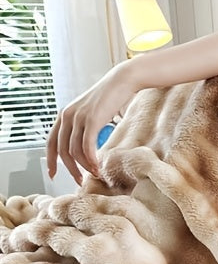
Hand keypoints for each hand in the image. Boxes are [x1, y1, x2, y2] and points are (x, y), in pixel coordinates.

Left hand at [46, 62, 137, 185]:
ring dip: (85, 166)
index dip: (51, 160)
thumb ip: (84, 127)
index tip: (54, 174)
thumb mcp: (91, 113)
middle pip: (62, 150)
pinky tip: (97, 166)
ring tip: (95, 173)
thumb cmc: (110, 99)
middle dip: (70, 169)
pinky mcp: (91, 120)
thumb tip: (88, 148)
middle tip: (80, 180)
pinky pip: (87, 146)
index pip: (51, 142)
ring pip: (75, 150)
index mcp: (64, 115)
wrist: (121, 82)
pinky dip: (91, 159)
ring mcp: (78, 117)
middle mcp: (67, 116)